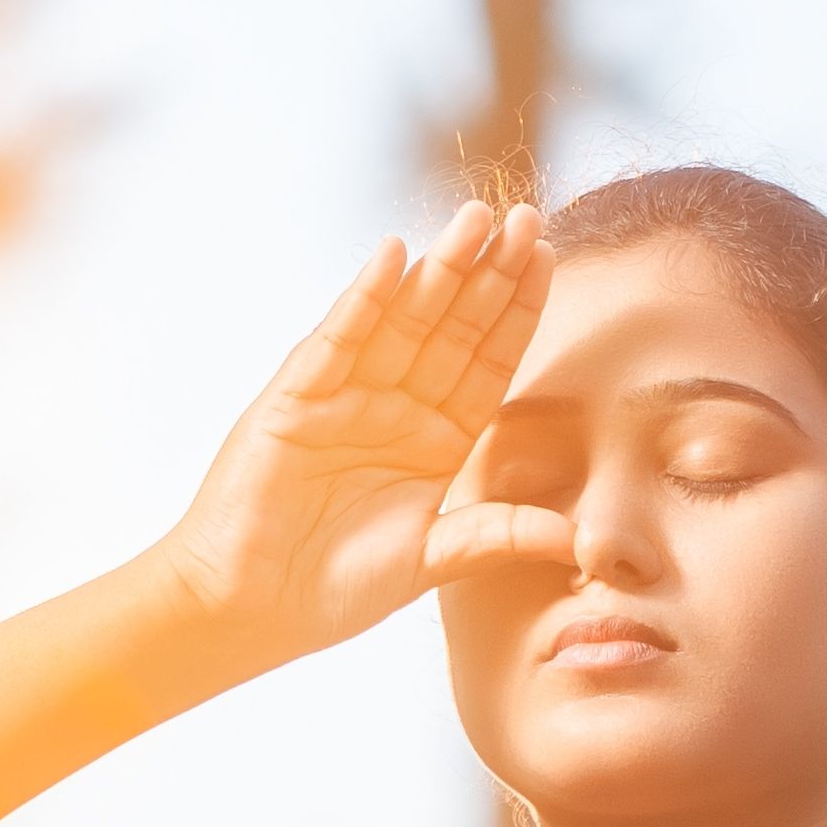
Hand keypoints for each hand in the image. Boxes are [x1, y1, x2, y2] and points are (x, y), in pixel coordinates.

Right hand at [147, 198, 568, 667]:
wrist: (250, 609)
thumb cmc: (335, 589)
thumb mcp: (431, 560)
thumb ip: (497, 535)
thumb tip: (576, 537)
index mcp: (438, 440)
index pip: (488, 361)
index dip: (517, 310)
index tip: (550, 258)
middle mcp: (397, 406)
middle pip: (452, 326)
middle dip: (488, 272)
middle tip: (526, 217)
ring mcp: (346, 396)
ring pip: (402, 320)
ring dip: (438, 269)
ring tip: (475, 219)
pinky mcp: (297, 397)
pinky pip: (338, 339)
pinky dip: (364, 299)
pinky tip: (394, 257)